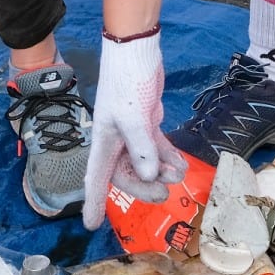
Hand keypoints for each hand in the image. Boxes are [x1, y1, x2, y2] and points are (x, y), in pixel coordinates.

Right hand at [82, 32, 186, 230]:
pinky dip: (169, 157)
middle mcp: (116, 140)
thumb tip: (148, 176)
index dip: (93, 201)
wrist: (137, 51)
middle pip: (127, 175)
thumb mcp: (134, 117)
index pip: (97, 178)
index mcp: (104, 141)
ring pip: (145, 163)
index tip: (91, 224)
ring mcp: (133, 132)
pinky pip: (157, 148)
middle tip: (163, 196)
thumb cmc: (127, 81)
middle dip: (145, 188)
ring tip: (179, 175)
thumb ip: (142, 149)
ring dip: (162, 172)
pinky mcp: (147, 122)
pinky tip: (182, 165)